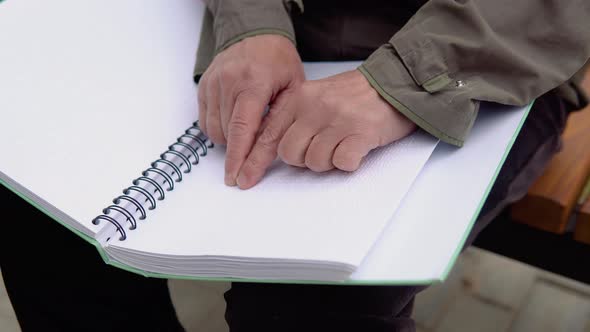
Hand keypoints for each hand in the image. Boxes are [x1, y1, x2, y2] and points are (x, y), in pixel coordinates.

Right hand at [197, 34, 303, 185]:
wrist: (257, 35)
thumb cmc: (279, 63)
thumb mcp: (293, 90)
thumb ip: (279, 122)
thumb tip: (265, 155)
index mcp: (253, 83)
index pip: (242, 129)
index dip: (238, 158)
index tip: (237, 179)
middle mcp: (228, 81)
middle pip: (227, 133)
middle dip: (240, 149)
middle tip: (256, 146)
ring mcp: (212, 83)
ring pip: (214, 130)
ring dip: (229, 139)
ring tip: (248, 129)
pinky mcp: (203, 86)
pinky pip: (205, 121)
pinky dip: (218, 129)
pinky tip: (234, 122)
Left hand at [236, 70, 416, 188]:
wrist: (392, 84)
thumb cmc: (353, 96)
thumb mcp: (315, 97)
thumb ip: (293, 118)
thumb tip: (271, 150)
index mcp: (299, 98)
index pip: (268, 135)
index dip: (254, 161)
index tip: (243, 179)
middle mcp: (314, 107)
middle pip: (289, 153)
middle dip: (302, 159)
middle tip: (322, 147)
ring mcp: (338, 119)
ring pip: (314, 161)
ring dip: (327, 161)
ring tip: (342, 144)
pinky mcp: (360, 133)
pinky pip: (342, 163)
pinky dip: (347, 163)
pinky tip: (355, 149)